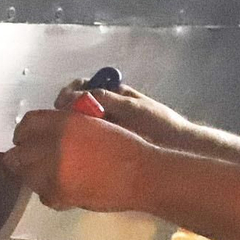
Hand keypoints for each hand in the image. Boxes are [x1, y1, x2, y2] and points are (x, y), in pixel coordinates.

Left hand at [4, 108, 153, 212]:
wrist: (142, 174)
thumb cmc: (124, 146)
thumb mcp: (92, 124)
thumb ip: (64, 126)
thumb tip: (43, 137)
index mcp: (64, 122)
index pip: (27, 124)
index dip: (22, 132)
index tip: (24, 139)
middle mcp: (55, 145)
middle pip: (19, 153)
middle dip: (21, 156)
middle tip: (31, 160)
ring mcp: (56, 172)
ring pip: (27, 176)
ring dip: (33, 175)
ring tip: (47, 174)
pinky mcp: (62, 194)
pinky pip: (43, 195)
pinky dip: (48, 192)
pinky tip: (60, 188)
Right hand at [54, 79, 192, 150]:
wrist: (180, 149)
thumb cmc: (158, 124)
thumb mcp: (131, 107)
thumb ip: (103, 99)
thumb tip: (73, 98)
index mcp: (112, 94)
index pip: (81, 87)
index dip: (69, 93)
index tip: (62, 104)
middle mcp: (106, 109)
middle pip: (76, 107)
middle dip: (65, 113)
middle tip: (60, 124)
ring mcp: (106, 129)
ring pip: (80, 126)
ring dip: (70, 130)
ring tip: (65, 140)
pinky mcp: (107, 146)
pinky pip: (87, 142)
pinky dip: (79, 144)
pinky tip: (76, 151)